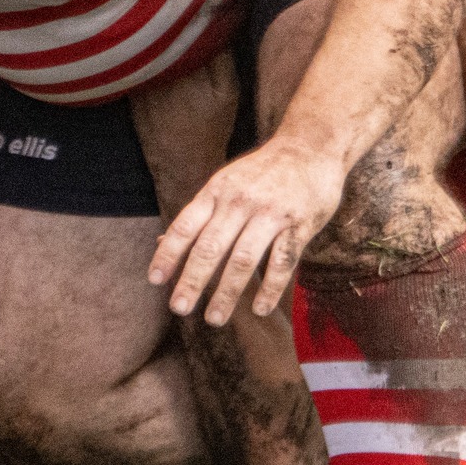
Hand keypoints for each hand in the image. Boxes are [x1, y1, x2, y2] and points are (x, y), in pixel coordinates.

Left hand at [147, 138, 347, 323]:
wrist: (310, 146)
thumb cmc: (261, 172)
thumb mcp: (225, 183)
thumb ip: (199, 214)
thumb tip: (163, 244)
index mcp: (217, 191)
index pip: (186, 226)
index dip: (168, 254)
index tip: (155, 280)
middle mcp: (240, 201)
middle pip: (211, 247)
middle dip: (192, 280)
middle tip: (178, 308)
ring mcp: (271, 213)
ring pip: (244, 259)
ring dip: (227, 292)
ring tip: (214, 318)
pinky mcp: (299, 224)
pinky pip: (283, 262)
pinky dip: (270, 288)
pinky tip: (259, 309)